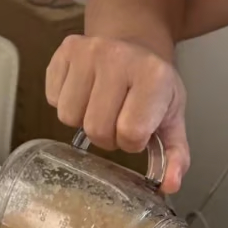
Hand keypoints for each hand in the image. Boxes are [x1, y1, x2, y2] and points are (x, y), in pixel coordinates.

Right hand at [46, 35, 188, 193]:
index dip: (131, 141)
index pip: (130, 133)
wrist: (134, 42)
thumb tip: (170, 185)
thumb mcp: (171, 119)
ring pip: (69, 116)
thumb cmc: (151, 86)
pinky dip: (65, 103)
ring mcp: (89, 51)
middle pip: (95, 128)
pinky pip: (53, 98)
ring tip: (99, 107)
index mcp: (153, 76)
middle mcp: (119, 57)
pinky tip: (84, 92)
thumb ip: (175, 155)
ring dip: (83, 121)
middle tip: (116, 120)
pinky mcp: (65, 50)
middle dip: (106, 135)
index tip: (138, 129)